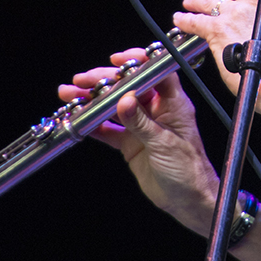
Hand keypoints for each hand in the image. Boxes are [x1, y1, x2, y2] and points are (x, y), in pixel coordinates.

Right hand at [59, 48, 219, 232]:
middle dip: (104, 82)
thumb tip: (123, 100)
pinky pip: (109, 130)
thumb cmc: (189, 170)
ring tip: (70, 95)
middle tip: (82, 81)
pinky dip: (93, 125)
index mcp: (173, 104)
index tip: (116, 60)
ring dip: (92, 101)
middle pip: (128, 88)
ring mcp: (142, 126)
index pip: (155, 73)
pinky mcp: (131, 143)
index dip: (137, 62)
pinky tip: (77, 119)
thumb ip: (141, 123)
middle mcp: (157, 111)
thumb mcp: (164, 144)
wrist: (188, 200)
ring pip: (114, 107)